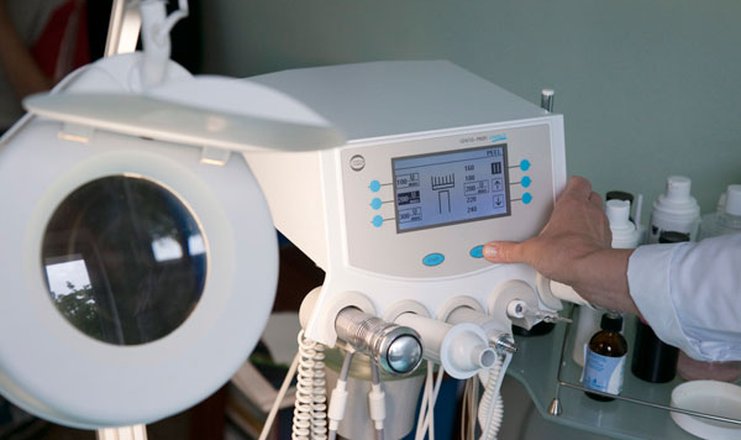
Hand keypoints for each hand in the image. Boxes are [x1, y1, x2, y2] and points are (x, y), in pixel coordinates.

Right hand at [483, 176, 638, 313]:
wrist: (591, 272)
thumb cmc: (569, 253)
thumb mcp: (531, 251)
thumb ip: (510, 250)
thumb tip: (495, 249)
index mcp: (572, 204)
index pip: (576, 182)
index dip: (568, 183)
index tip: (558, 189)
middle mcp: (590, 212)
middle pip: (590, 194)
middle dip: (579, 199)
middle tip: (565, 207)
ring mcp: (600, 227)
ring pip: (598, 213)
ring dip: (587, 218)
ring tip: (571, 228)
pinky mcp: (605, 244)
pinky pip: (601, 234)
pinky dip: (591, 238)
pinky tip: (579, 247)